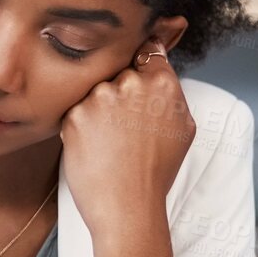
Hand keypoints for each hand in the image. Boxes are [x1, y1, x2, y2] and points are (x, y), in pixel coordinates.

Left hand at [58, 44, 194, 239]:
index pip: (148, 50)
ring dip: (98, 109)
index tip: (136, 70)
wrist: (127, 206)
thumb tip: (159, 65)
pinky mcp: (74, 114)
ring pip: (95, 91)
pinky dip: (82, 126)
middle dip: (118, 92)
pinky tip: (94, 147)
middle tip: (123, 126)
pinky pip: (76, 111)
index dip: (140, 62)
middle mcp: (131, 83)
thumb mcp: (182, 128)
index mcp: (162, 83)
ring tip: (110, 141)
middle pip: (118, 72)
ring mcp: (100, 97)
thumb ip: (171, 93)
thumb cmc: (155, 172)